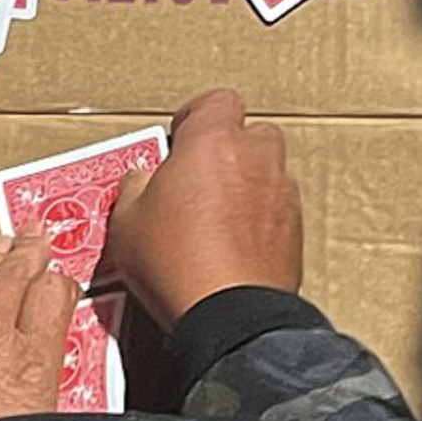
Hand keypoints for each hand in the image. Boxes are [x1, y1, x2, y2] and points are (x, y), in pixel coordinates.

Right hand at [103, 87, 302, 324]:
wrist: (228, 318)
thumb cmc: (180, 266)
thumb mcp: (127, 221)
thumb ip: (136, 185)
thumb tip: (142, 181)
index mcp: (214, 142)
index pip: (214, 102)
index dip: (193, 120)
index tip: (176, 143)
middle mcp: (256, 160)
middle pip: (247, 134)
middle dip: (223, 153)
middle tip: (191, 181)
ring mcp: (281, 195)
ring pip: (264, 173)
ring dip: (242, 187)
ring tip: (210, 220)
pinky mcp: (294, 231)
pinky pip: (274, 211)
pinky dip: (257, 220)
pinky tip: (229, 247)